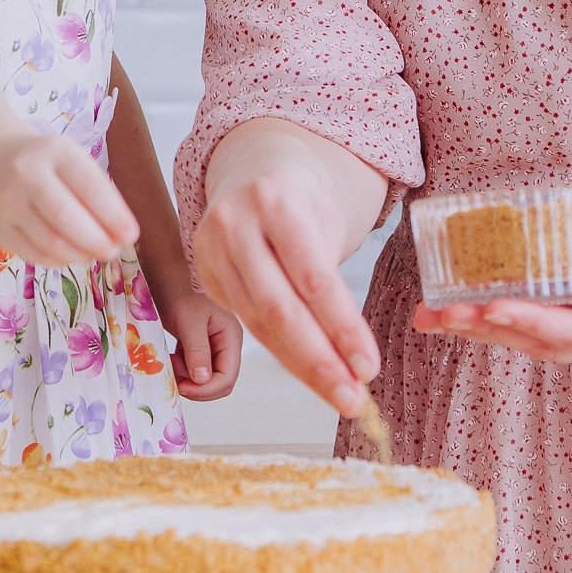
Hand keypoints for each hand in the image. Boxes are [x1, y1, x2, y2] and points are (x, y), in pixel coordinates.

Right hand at [0, 133, 138, 267]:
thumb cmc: (50, 167)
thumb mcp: (75, 164)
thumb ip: (100, 195)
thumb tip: (122, 235)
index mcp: (54, 151)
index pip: (88, 186)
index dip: (113, 215)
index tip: (131, 235)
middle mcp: (25, 173)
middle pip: (64, 217)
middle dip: (96, 240)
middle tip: (113, 251)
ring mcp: (7, 202)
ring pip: (50, 242)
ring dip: (80, 254)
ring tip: (95, 254)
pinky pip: (35, 255)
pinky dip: (61, 260)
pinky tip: (72, 254)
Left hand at [158, 290, 243, 399]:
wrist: (164, 271)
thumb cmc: (178, 290)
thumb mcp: (188, 322)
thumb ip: (198, 352)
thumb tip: (203, 381)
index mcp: (231, 336)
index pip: (227, 377)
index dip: (206, 389)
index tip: (182, 387)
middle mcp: (226, 342)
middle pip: (219, 381)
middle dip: (197, 386)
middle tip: (174, 377)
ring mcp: (213, 344)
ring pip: (205, 377)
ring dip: (187, 377)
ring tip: (170, 361)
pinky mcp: (199, 344)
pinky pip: (194, 367)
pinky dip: (181, 369)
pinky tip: (170, 356)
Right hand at [194, 163, 378, 415]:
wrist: (252, 173)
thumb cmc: (301, 202)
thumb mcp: (325, 220)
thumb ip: (332, 283)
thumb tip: (355, 361)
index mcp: (276, 200)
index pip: (313, 278)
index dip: (342, 328)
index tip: (368, 368)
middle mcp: (235, 223)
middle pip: (280, 308)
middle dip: (320, 361)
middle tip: (353, 398)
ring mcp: (211, 248)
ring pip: (259, 322)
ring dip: (302, 366)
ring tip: (338, 393)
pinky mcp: (203, 271)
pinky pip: (247, 322)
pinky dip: (281, 352)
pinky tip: (309, 372)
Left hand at [412, 199, 571, 363]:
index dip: (535, 321)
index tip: (495, 305)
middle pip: (541, 341)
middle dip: (490, 328)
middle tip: (442, 313)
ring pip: (525, 338)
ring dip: (477, 327)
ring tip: (429, 315)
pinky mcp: (571, 317)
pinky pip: (524, 322)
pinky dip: (486, 314)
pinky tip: (448, 305)